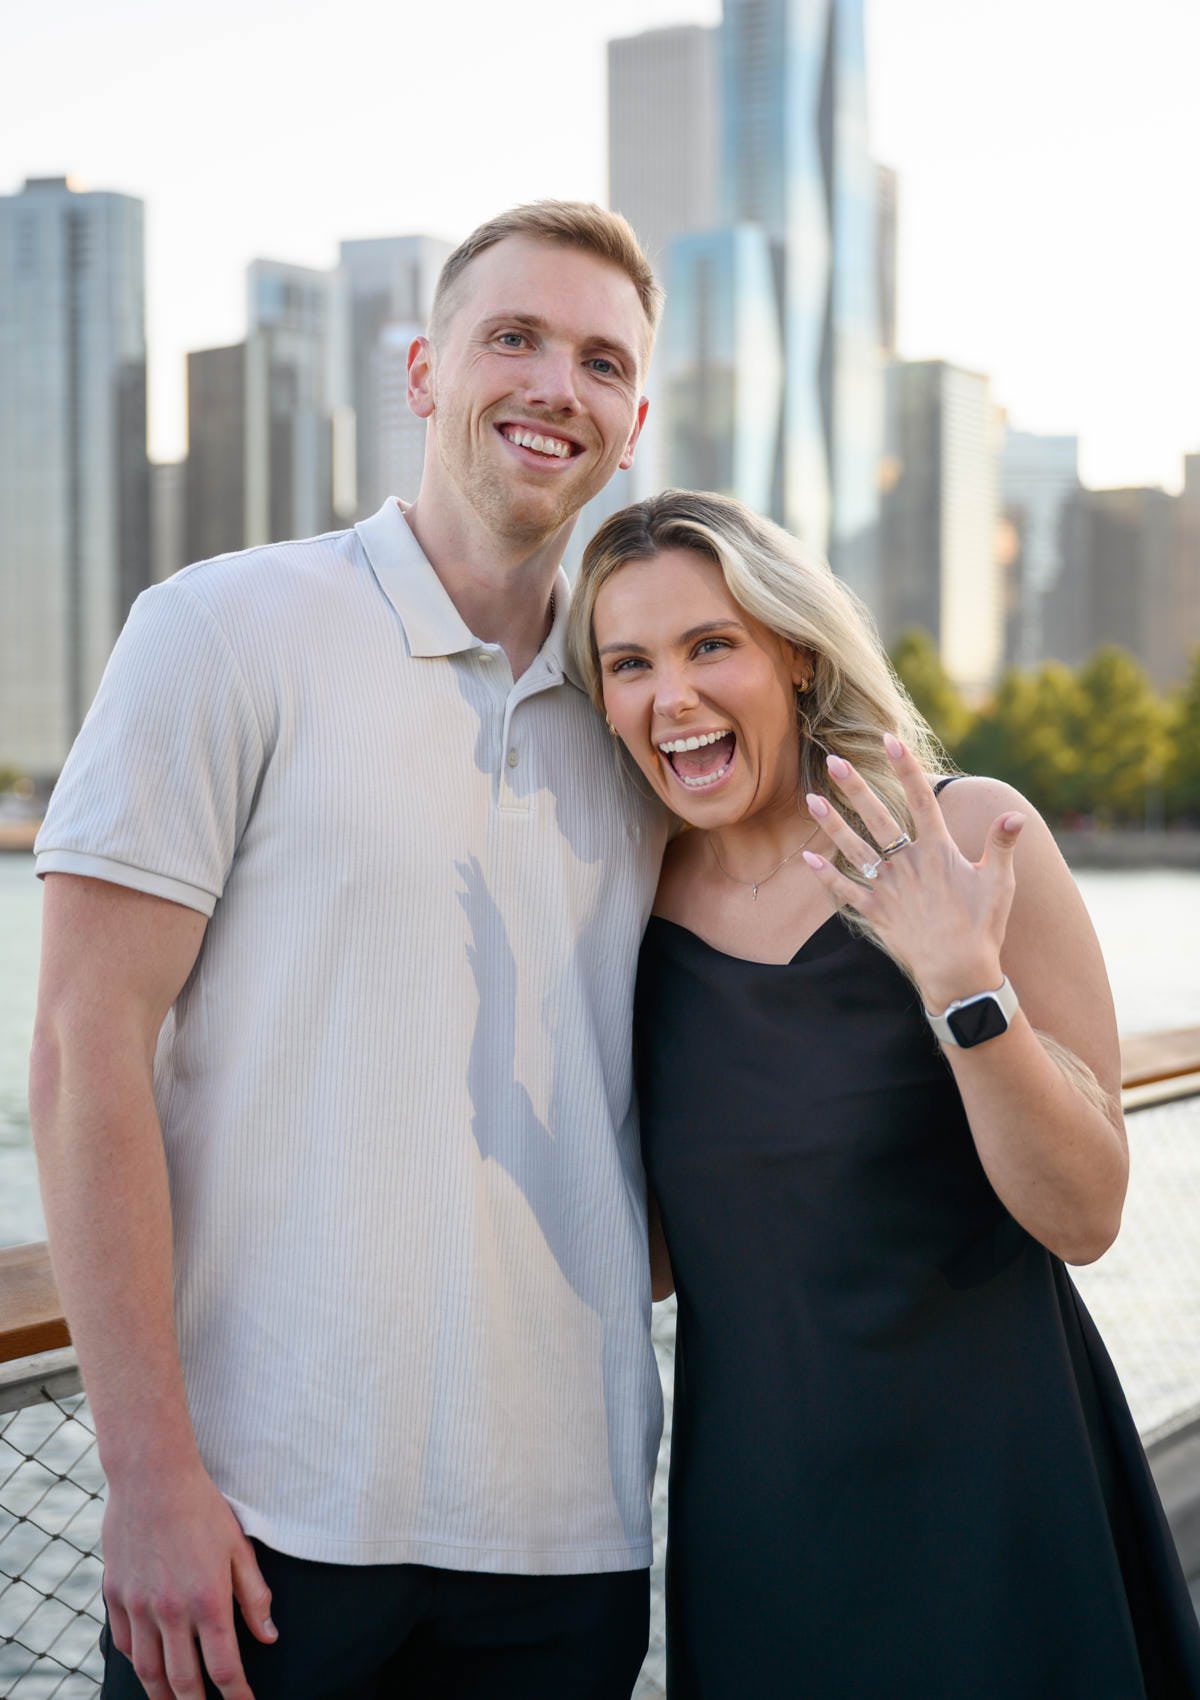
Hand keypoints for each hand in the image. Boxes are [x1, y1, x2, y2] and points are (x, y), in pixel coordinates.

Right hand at [102, 1457, 275, 1699]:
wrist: (152, 1476)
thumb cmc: (202, 1508)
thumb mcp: (239, 1547)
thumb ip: (254, 1595)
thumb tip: (268, 1636)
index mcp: (207, 1600)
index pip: (225, 1668)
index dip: (238, 1696)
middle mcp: (170, 1611)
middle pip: (183, 1682)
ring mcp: (138, 1605)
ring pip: (148, 1671)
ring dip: (162, 1695)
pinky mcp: (115, 1594)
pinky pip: (124, 1643)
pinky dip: (137, 1662)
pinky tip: (148, 1665)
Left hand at [801, 735, 1025, 1011]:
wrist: (959, 972)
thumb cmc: (983, 926)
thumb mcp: (999, 883)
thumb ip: (1001, 846)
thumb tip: (1015, 815)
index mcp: (938, 851)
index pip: (922, 799)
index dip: (906, 768)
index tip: (890, 740)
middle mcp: (909, 864)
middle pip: (878, 818)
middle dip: (855, 788)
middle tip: (833, 761)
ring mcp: (889, 888)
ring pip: (855, 849)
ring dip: (831, 824)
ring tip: (810, 800)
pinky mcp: (877, 913)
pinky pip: (846, 891)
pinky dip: (826, 876)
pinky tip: (807, 860)